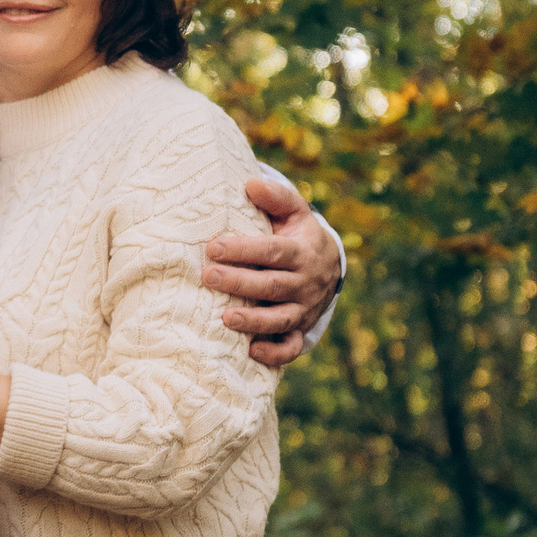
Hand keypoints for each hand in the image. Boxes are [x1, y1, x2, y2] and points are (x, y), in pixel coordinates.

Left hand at [203, 178, 342, 366]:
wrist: (328, 266)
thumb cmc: (297, 234)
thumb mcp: (294, 212)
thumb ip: (275, 198)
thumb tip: (249, 183)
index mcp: (302, 252)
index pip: (272, 251)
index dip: (244, 250)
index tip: (213, 247)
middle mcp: (305, 283)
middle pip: (273, 286)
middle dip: (240, 283)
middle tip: (208, 277)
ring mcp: (304, 309)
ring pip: (281, 319)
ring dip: (254, 321)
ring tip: (225, 318)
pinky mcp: (300, 329)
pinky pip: (291, 347)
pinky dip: (275, 353)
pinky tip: (251, 352)